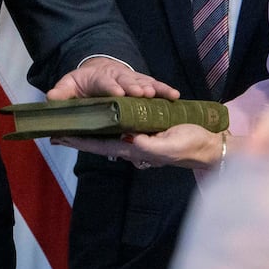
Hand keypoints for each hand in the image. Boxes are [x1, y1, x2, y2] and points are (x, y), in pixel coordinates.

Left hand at [47, 57, 176, 100]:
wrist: (98, 71)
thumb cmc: (84, 83)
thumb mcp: (69, 85)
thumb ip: (62, 92)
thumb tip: (51, 98)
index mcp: (99, 78)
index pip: (105, 83)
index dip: (111, 88)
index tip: (117, 94)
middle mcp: (118, 77)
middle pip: (127, 81)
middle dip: (134, 87)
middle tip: (142, 93)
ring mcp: (132, 80)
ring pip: (143, 83)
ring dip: (152, 89)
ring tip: (160, 94)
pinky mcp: (143, 84)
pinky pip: (156, 87)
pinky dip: (165, 90)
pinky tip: (175, 95)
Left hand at [56, 123, 223, 169]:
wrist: (210, 147)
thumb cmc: (191, 145)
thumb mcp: (170, 145)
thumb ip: (149, 145)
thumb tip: (129, 139)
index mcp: (134, 150)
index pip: (100, 145)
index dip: (79, 141)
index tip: (59, 136)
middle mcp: (133, 147)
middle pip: (100, 140)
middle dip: (79, 135)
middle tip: (57, 128)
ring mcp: (139, 140)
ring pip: (110, 133)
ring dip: (92, 128)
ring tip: (75, 119)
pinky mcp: (148, 132)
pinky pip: (124, 126)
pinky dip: (109, 122)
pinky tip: (102, 117)